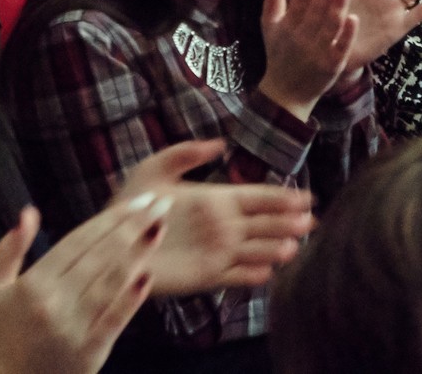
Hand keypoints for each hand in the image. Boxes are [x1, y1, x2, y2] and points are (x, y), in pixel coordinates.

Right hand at [0, 198, 166, 373]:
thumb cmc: (4, 332)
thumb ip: (8, 250)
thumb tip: (28, 212)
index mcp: (33, 284)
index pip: (78, 242)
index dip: (109, 219)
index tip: (137, 200)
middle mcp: (54, 304)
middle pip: (100, 257)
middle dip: (133, 226)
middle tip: (160, 204)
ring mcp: (73, 329)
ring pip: (111, 283)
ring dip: (139, 254)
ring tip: (159, 230)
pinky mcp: (89, 353)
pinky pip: (114, 321)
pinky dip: (131, 299)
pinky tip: (148, 276)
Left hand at [109, 141, 313, 295]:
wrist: (110, 243)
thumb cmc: (131, 204)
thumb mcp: (155, 169)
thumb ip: (186, 153)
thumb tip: (220, 143)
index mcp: (217, 199)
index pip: (257, 197)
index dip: (282, 197)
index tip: (306, 197)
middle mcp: (223, 226)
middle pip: (264, 224)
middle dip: (288, 223)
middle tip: (312, 222)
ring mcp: (216, 252)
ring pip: (255, 251)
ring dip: (275, 250)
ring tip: (294, 248)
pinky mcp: (204, 277)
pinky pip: (233, 277)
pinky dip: (250, 277)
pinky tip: (268, 273)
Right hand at [256, 0, 356, 120]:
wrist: (285, 94)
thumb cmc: (280, 54)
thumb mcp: (270, 27)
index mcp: (288, 25)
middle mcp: (301, 37)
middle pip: (316, 9)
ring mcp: (317, 52)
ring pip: (329, 27)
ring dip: (337, 7)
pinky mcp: (331, 66)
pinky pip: (340, 49)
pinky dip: (346, 36)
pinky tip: (354, 19)